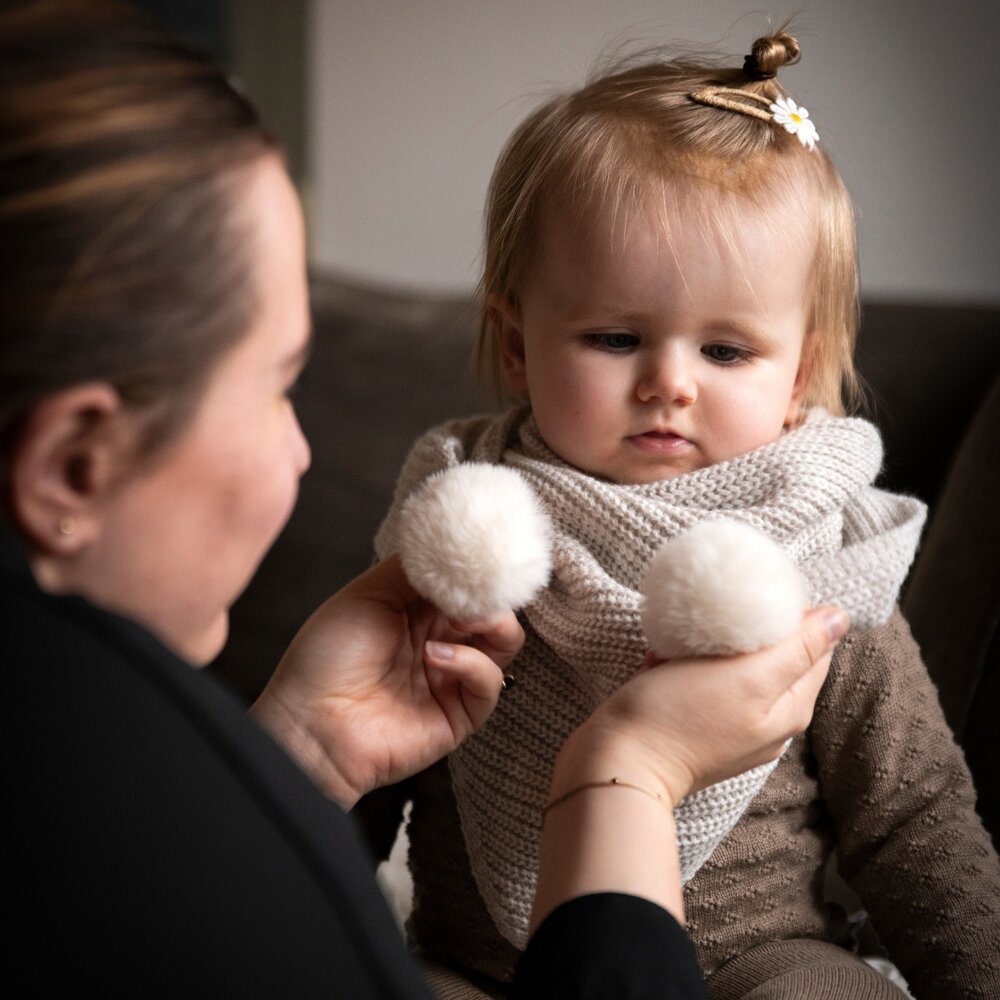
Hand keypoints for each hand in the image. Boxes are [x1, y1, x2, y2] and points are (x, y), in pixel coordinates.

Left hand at [250, 555, 522, 806]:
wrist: (308, 722)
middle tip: (477, 584)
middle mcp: (441, 639)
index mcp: (419, 610)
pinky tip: (436, 656)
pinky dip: (472, 664)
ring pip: (504, 644)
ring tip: (462, 617)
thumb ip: (412, 570)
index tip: (479, 551)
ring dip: (493, 623)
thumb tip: (449, 548)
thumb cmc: (325, 658)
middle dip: (491, 591)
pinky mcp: (460, 713)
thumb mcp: (367, 594)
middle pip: (493, 608)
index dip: (476, 566)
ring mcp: (452, 676)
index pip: (466, 581)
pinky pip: (489, 683)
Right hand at [554, 605, 847, 809]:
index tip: (753, 597)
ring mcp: (733, 726)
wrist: (619, 761)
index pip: (815, 647)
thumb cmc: (679, 716)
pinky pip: (703, 680)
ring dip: (710, 645)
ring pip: (735, 664)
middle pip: (775, 654)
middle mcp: (769, 722)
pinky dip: (686, 664)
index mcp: (791, 709)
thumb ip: (798, 649)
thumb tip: (840, 618)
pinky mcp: (698, 725)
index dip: (789, 615)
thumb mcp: (747, 677)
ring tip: (682, 641)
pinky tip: (663, 660)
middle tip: (712, 616)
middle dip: (745, 628)